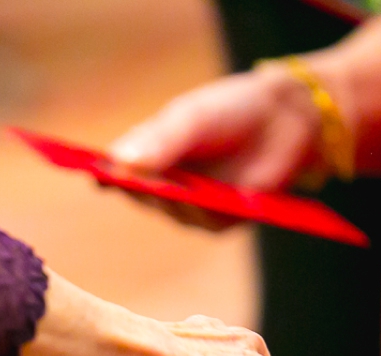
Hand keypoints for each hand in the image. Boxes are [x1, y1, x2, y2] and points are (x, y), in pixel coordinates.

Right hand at [108, 66, 325, 229]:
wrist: (285, 118)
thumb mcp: (192, 117)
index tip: (95, 176)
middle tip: (138, 179)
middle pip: (140, 195)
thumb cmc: (230, 110)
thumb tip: (121, 164)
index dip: (103, 175)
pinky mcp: (221, 220)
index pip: (115, 171)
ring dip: (176, 198)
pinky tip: (212, 195)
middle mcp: (163, 185)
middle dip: (141, 188)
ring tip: (183, 182)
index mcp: (146, 155)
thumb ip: (160, 140)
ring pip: (172, 210)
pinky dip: (208, 209)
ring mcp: (191, 206)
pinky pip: (206, 221)